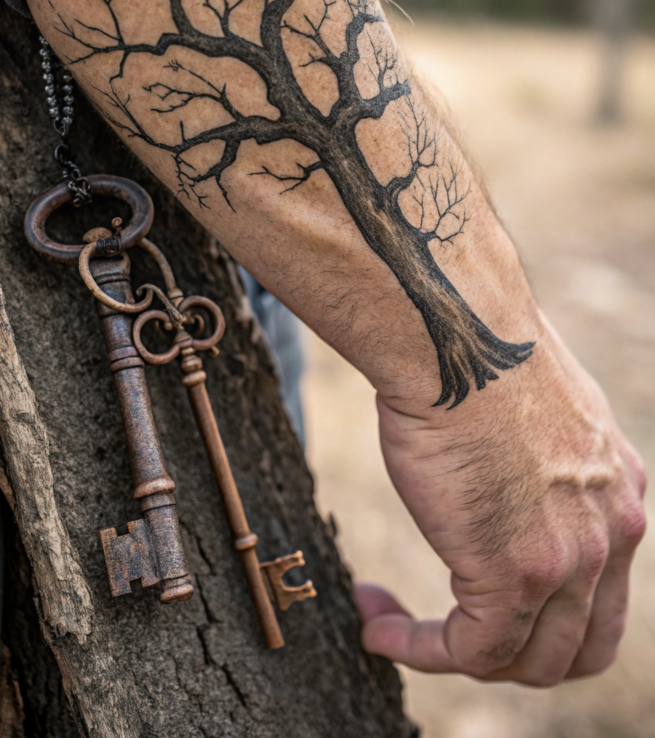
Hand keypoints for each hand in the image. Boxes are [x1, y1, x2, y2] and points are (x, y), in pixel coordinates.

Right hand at [355, 313, 645, 685]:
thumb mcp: (537, 411)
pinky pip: (471, 651)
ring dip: (460, 657)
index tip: (475, 598)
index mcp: (620, 491)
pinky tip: (378, 626)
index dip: (543, 619)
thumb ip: (540, 460)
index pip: (602, 597)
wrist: (458, 336)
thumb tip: (502, 467)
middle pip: (577, 649)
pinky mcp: (514, 574)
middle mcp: (611, 532)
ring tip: (397, 628)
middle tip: (449, 634)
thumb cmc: (478, 356)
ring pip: (527, 662)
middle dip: (511, 656)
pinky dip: (421, 649)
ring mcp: (569, 559)